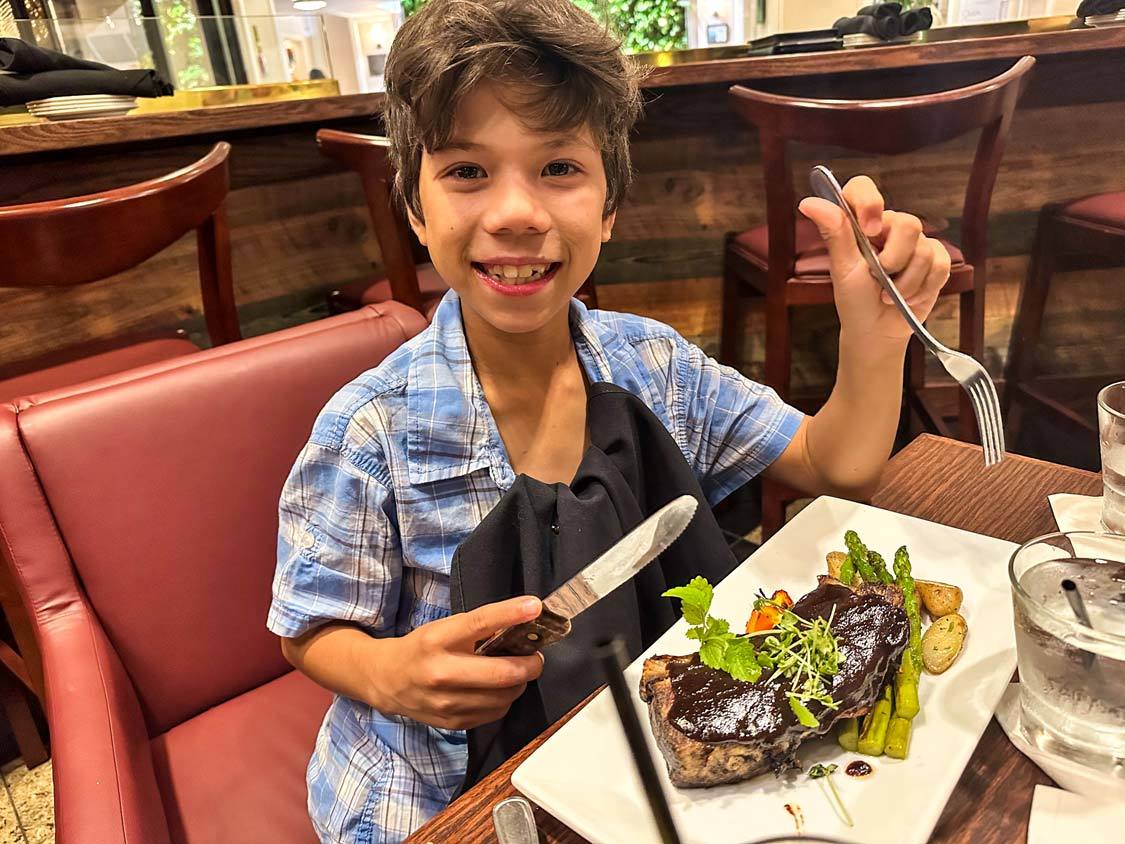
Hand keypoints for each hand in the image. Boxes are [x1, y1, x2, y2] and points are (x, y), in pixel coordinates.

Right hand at [377, 596, 544, 729]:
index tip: (534, 606)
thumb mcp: (443, 629)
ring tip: (516, 672)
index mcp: (437, 640)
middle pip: (502, 673)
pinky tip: (497, 689)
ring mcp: (447, 702)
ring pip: (505, 696)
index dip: (510, 614)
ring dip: (520, 683)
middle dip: (530, 664)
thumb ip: (477, 628)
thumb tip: (519, 625)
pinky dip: (505, 699)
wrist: (387, 681)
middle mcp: (441, 673)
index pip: (479, 623)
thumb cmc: (421, 650)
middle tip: (535, 657)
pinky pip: (496, 712)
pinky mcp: (454, 722)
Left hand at [799, 175, 951, 345]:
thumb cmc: (855, 300)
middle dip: (894, 260)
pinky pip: (940, 263)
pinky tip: (909, 297)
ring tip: (890, 296)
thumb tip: (808, 203)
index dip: (869, 202)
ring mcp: (914, 243)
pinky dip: (924, 287)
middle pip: (907, 223)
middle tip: (878, 280)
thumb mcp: (842, 268)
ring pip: (924, 248)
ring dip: (906, 282)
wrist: (878, 331)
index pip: (862, 188)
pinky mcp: (935, 260)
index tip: (869, 230)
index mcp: (860, 225)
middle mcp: (888, 227)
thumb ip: (834, 233)